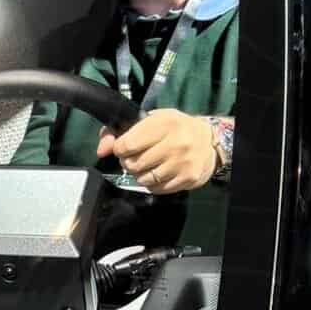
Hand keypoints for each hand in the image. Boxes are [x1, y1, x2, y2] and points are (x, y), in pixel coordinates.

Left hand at [96, 109, 216, 191]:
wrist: (209, 141)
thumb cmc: (175, 128)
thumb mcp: (150, 120)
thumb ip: (121, 131)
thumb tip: (101, 150)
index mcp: (164, 123)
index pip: (128, 144)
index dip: (119, 149)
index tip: (123, 148)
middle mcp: (176, 143)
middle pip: (134, 164)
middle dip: (128, 163)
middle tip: (135, 158)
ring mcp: (183, 162)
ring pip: (144, 179)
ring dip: (139, 175)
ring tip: (147, 166)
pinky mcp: (188, 178)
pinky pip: (157, 189)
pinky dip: (152, 184)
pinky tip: (158, 173)